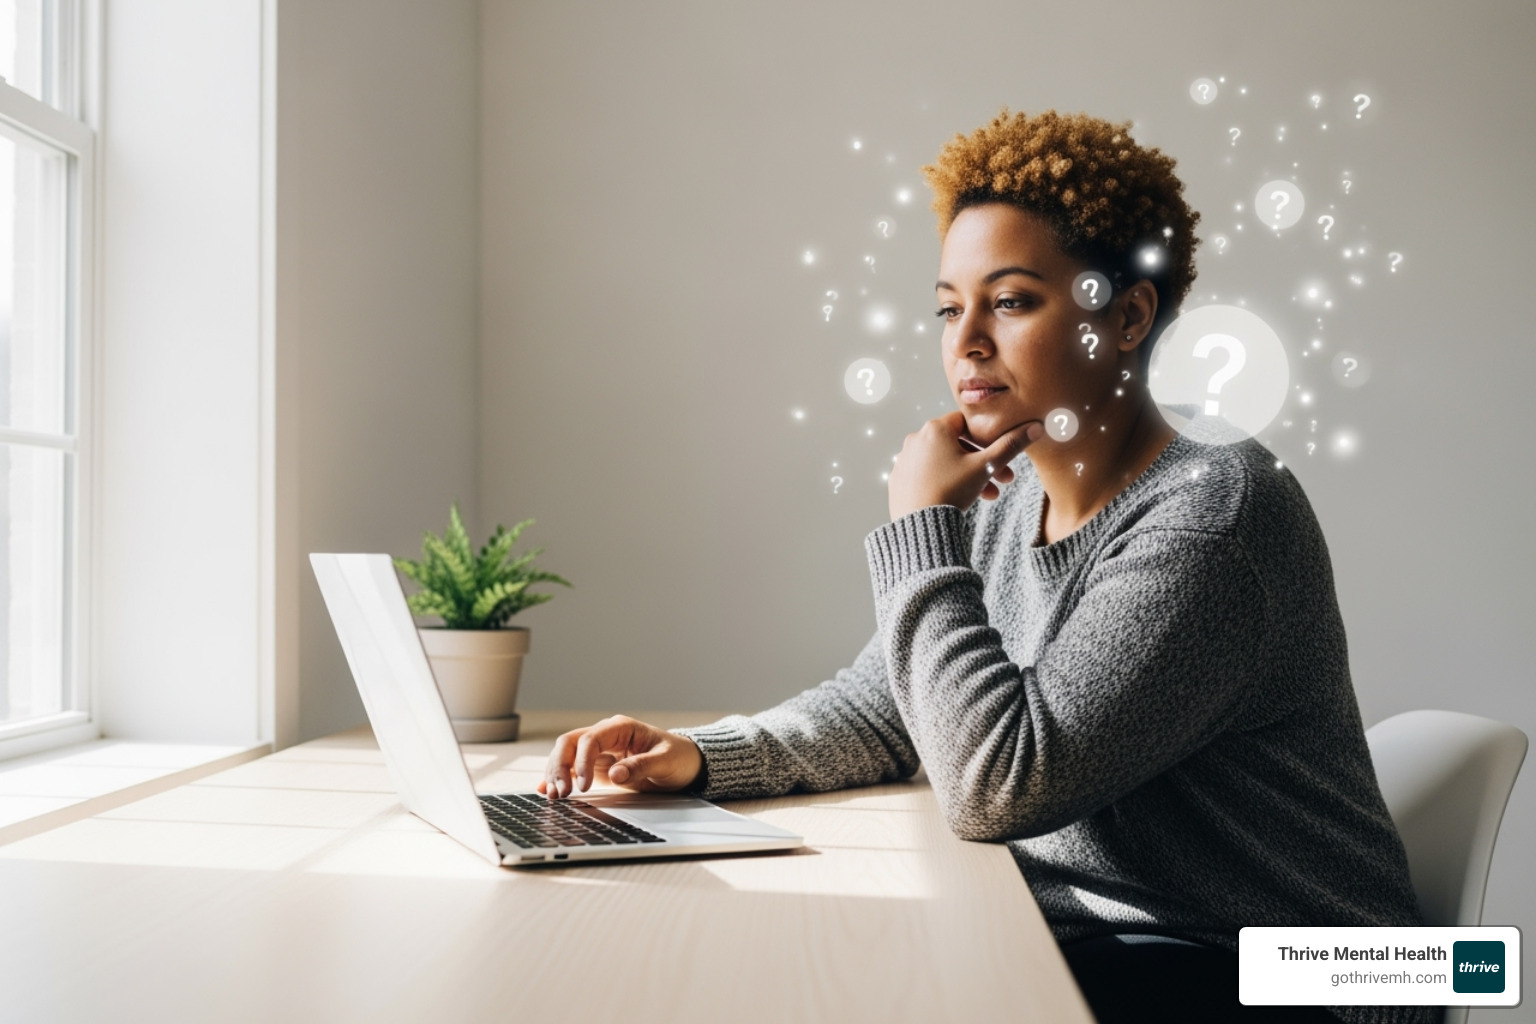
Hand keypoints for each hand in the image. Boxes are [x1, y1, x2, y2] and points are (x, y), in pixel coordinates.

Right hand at [538, 715, 703, 798]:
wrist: (686, 764)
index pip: (591, 739)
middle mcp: (606, 735)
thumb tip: (615, 774)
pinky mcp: (597, 766)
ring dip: (555, 773)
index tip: (583, 786)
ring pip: (566, 755)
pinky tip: (545, 789)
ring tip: (553, 796)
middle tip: (560, 792)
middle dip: (560, 767)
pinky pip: (572, 768)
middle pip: (570, 743)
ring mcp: (599, 751)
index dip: (583, 762)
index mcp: (621, 727)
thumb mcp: (666, 761)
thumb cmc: (679, 757)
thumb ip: (641, 766)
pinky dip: (558, 777)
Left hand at [887, 411, 1042, 520]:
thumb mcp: (986, 466)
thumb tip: (1036, 427)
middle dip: (983, 463)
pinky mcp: (899, 479)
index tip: (1001, 456)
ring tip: (988, 496)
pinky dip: (945, 482)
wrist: (920, 526)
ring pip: (944, 462)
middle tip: (1004, 481)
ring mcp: (905, 460)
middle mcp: (915, 439)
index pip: (966, 423)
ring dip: (968, 475)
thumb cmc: (952, 491)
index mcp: (935, 429)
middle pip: (957, 445)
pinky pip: (928, 475)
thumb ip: (1011, 445)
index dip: (987, 439)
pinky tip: (959, 499)